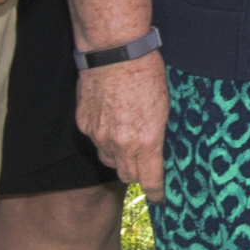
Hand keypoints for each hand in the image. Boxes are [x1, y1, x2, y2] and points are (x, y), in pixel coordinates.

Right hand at [78, 56, 167, 190]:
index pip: (149, 179)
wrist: (115, 52)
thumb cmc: (147, 73)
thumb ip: (159, 134)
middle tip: (145, 166)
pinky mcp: (84, 124)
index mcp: (146, 140)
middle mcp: (120, 143)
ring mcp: (99, 135)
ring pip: (109, 160)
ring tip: (128, 142)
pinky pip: (95, 142)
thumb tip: (160, 150)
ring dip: (119, 157)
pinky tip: (112, 123)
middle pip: (127, 175)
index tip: (160, 198)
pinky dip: (104, 139)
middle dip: (137, 174)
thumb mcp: (165, 106)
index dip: (156, 192)